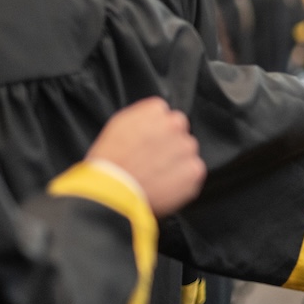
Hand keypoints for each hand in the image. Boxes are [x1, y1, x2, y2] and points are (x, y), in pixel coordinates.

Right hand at [86, 97, 205, 216]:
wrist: (111, 193)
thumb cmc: (108, 163)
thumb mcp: (118, 126)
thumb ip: (142, 117)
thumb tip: (156, 118)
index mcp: (155, 110)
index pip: (164, 115)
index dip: (155, 131)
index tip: (147, 143)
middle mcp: (175, 125)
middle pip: (179, 131)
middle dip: (169, 144)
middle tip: (152, 161)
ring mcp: (187, 148)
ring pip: (187, 152)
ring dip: (177, 162)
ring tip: (156, 176)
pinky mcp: (194, 170)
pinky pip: (193, 172)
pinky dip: (182, 181)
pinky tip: (164, 186)